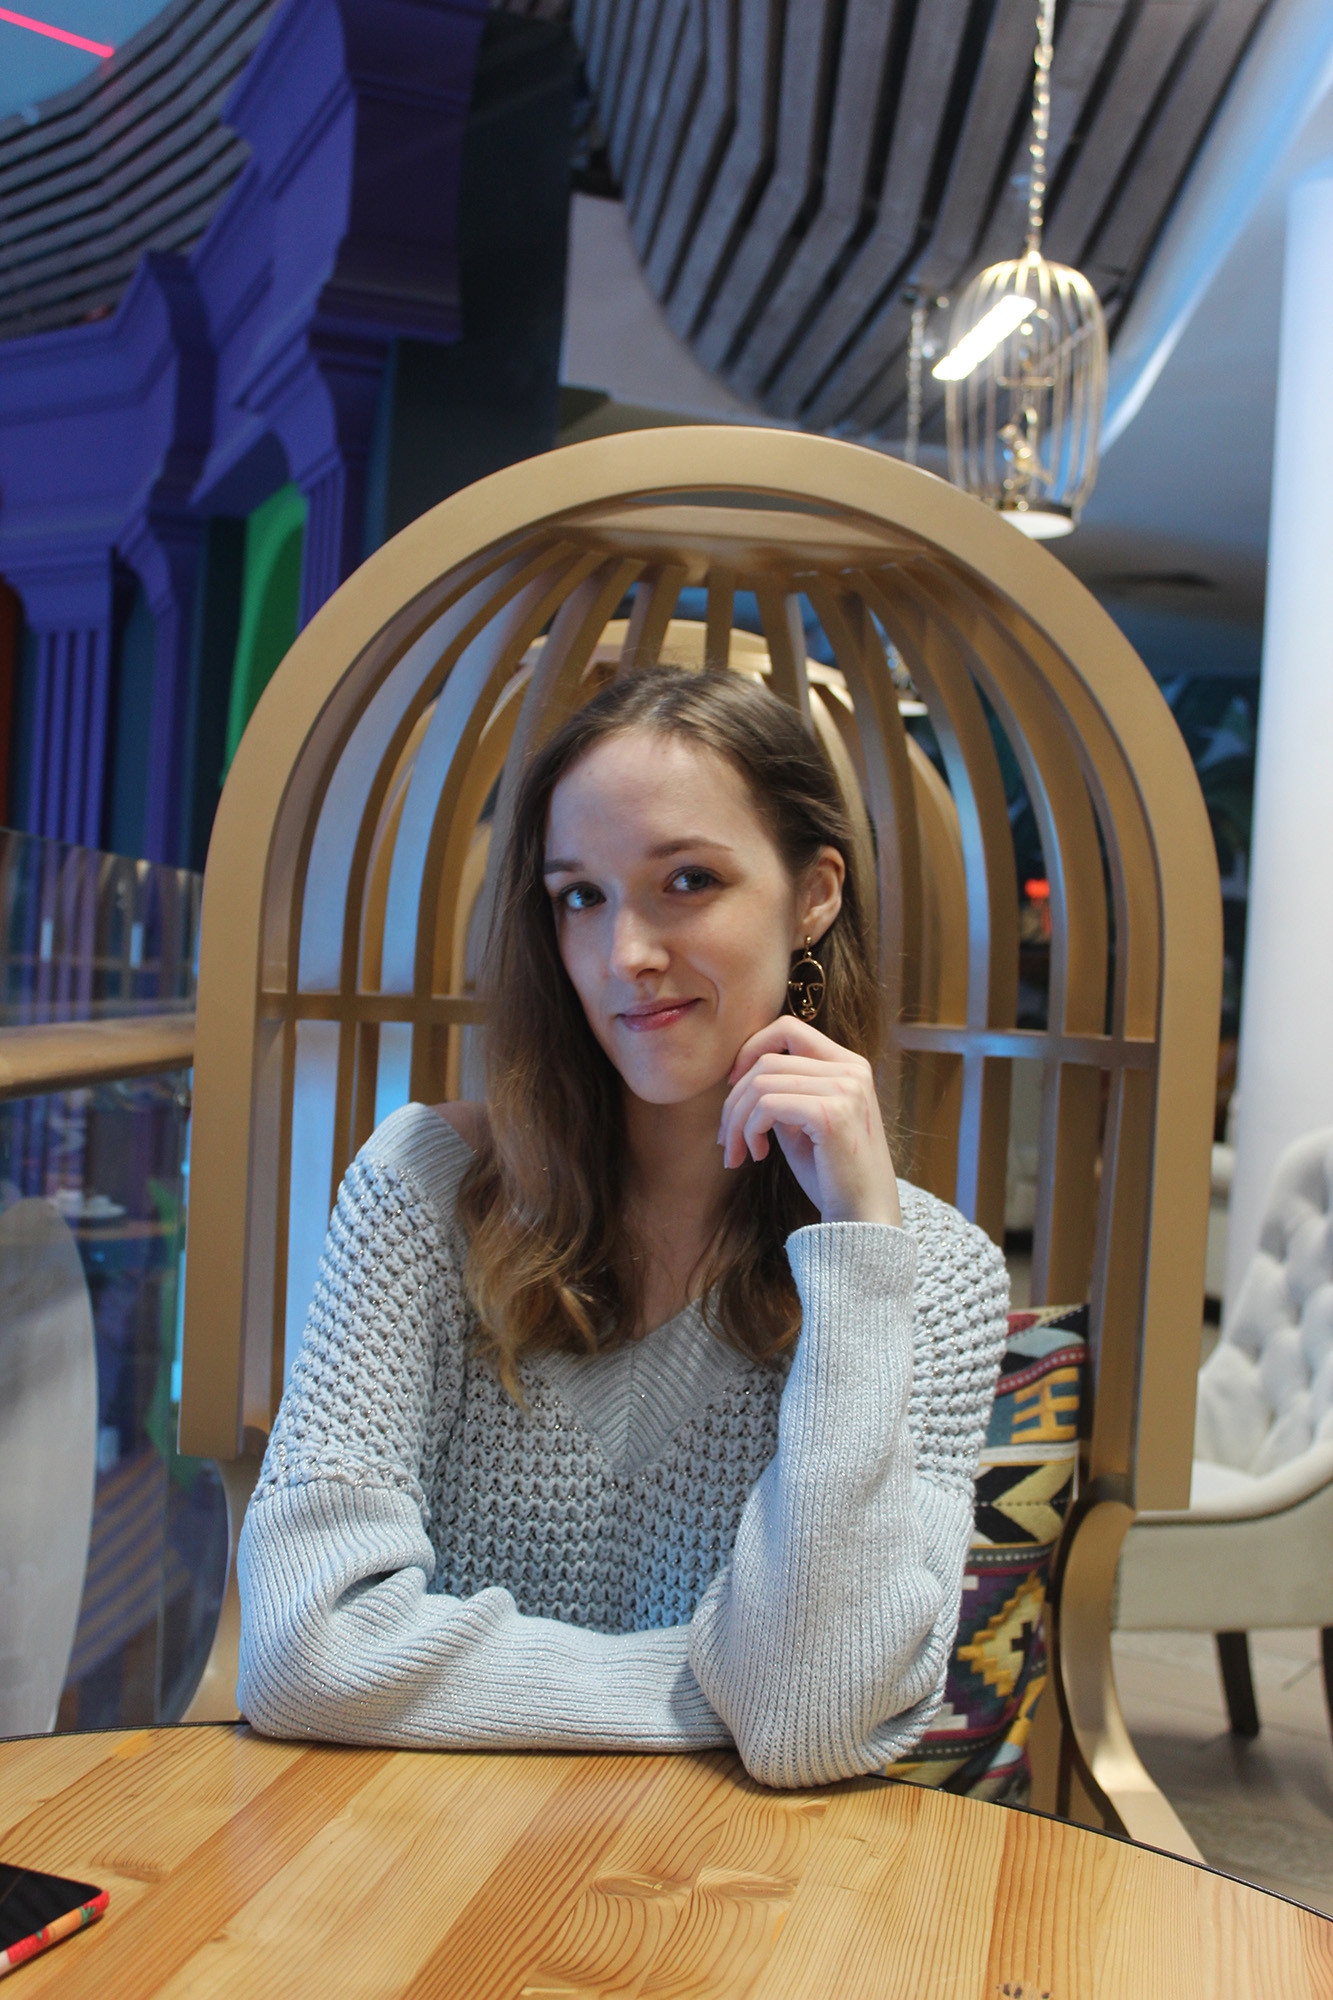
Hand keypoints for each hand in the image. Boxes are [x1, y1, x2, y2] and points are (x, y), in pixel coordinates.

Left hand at [718, 1018, 901, 1225]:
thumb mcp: (803, 1122)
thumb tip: (738, 1076)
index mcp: (849, 1065)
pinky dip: (750, 1129)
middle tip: (727, 1138)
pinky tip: (757, 1155)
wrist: (862, 1217)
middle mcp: (851, 1069)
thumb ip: (783, 1091)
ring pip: (761, 1082)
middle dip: (734, 1100)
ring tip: (739, 1151)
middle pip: (767, 1060)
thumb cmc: (830, 1174)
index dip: (751, 1049)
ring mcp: (845, 1088)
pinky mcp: (832, 1113)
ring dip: (738, 1120)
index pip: (789, 1028)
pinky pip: (768, 1105)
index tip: (732, 1085)